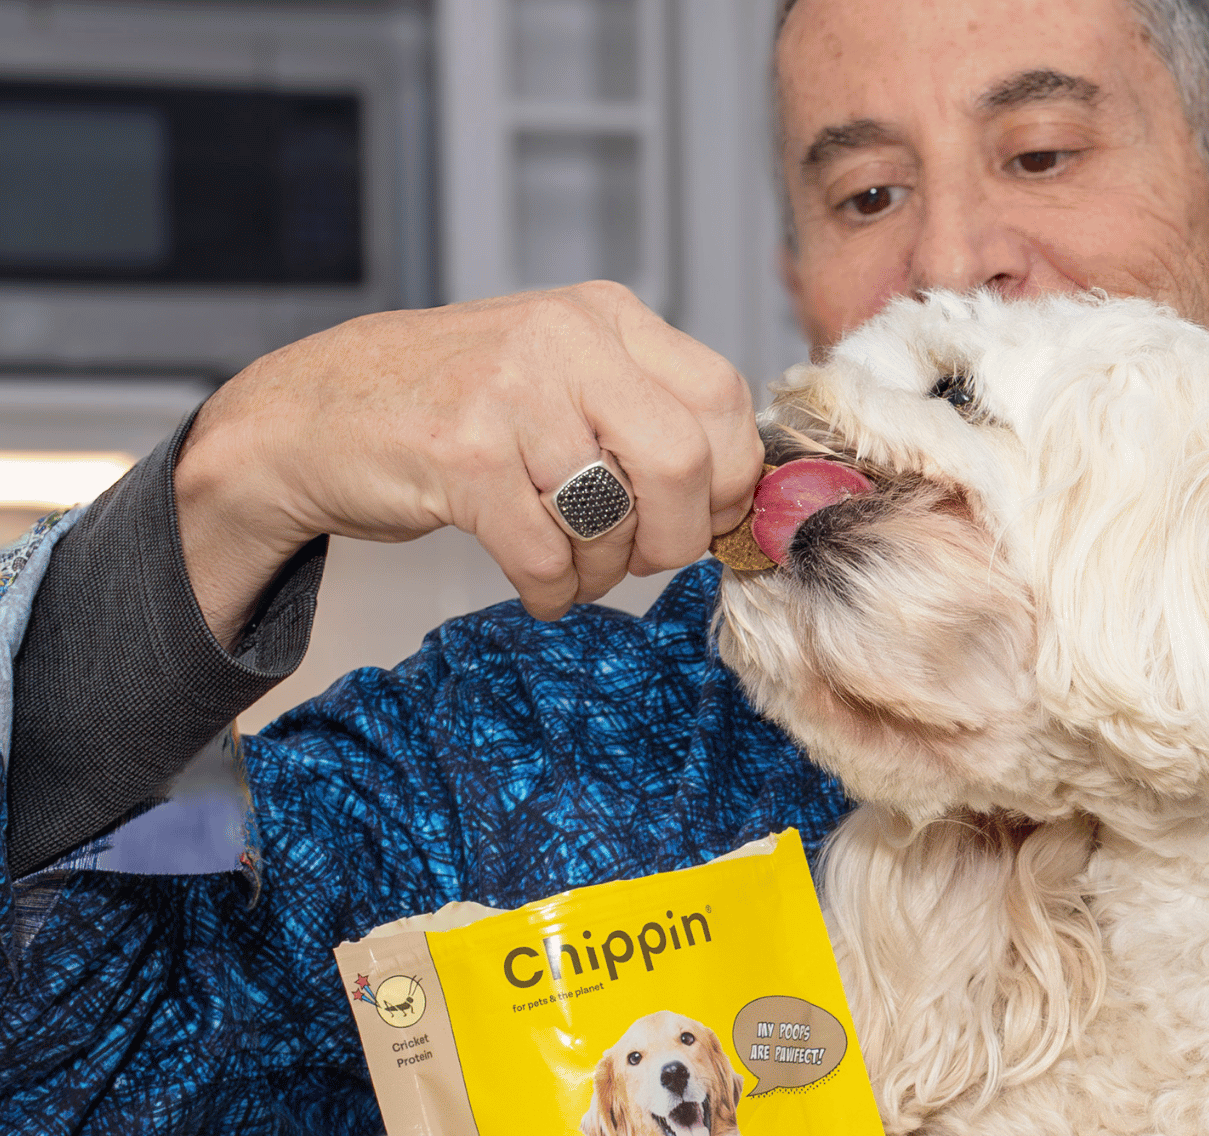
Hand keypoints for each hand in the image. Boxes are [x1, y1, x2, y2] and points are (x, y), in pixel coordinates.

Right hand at [174, 282, 760, 645]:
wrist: (312, 417)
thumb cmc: (457, 414)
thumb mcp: (564, 383)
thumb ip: (650, 419)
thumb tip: (743, 503)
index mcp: (605, 317)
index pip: (723, 401)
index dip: (727, 482)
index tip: (699, 518)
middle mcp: (563, 337)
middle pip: (685, 463)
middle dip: (674, 539)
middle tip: (638, 558)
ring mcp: (509, 391)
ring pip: (616, 517)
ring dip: (602, 572)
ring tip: (568, 563)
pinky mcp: (461, 453)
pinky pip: (547, 556)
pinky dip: (551, 591)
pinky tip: (534, 581)